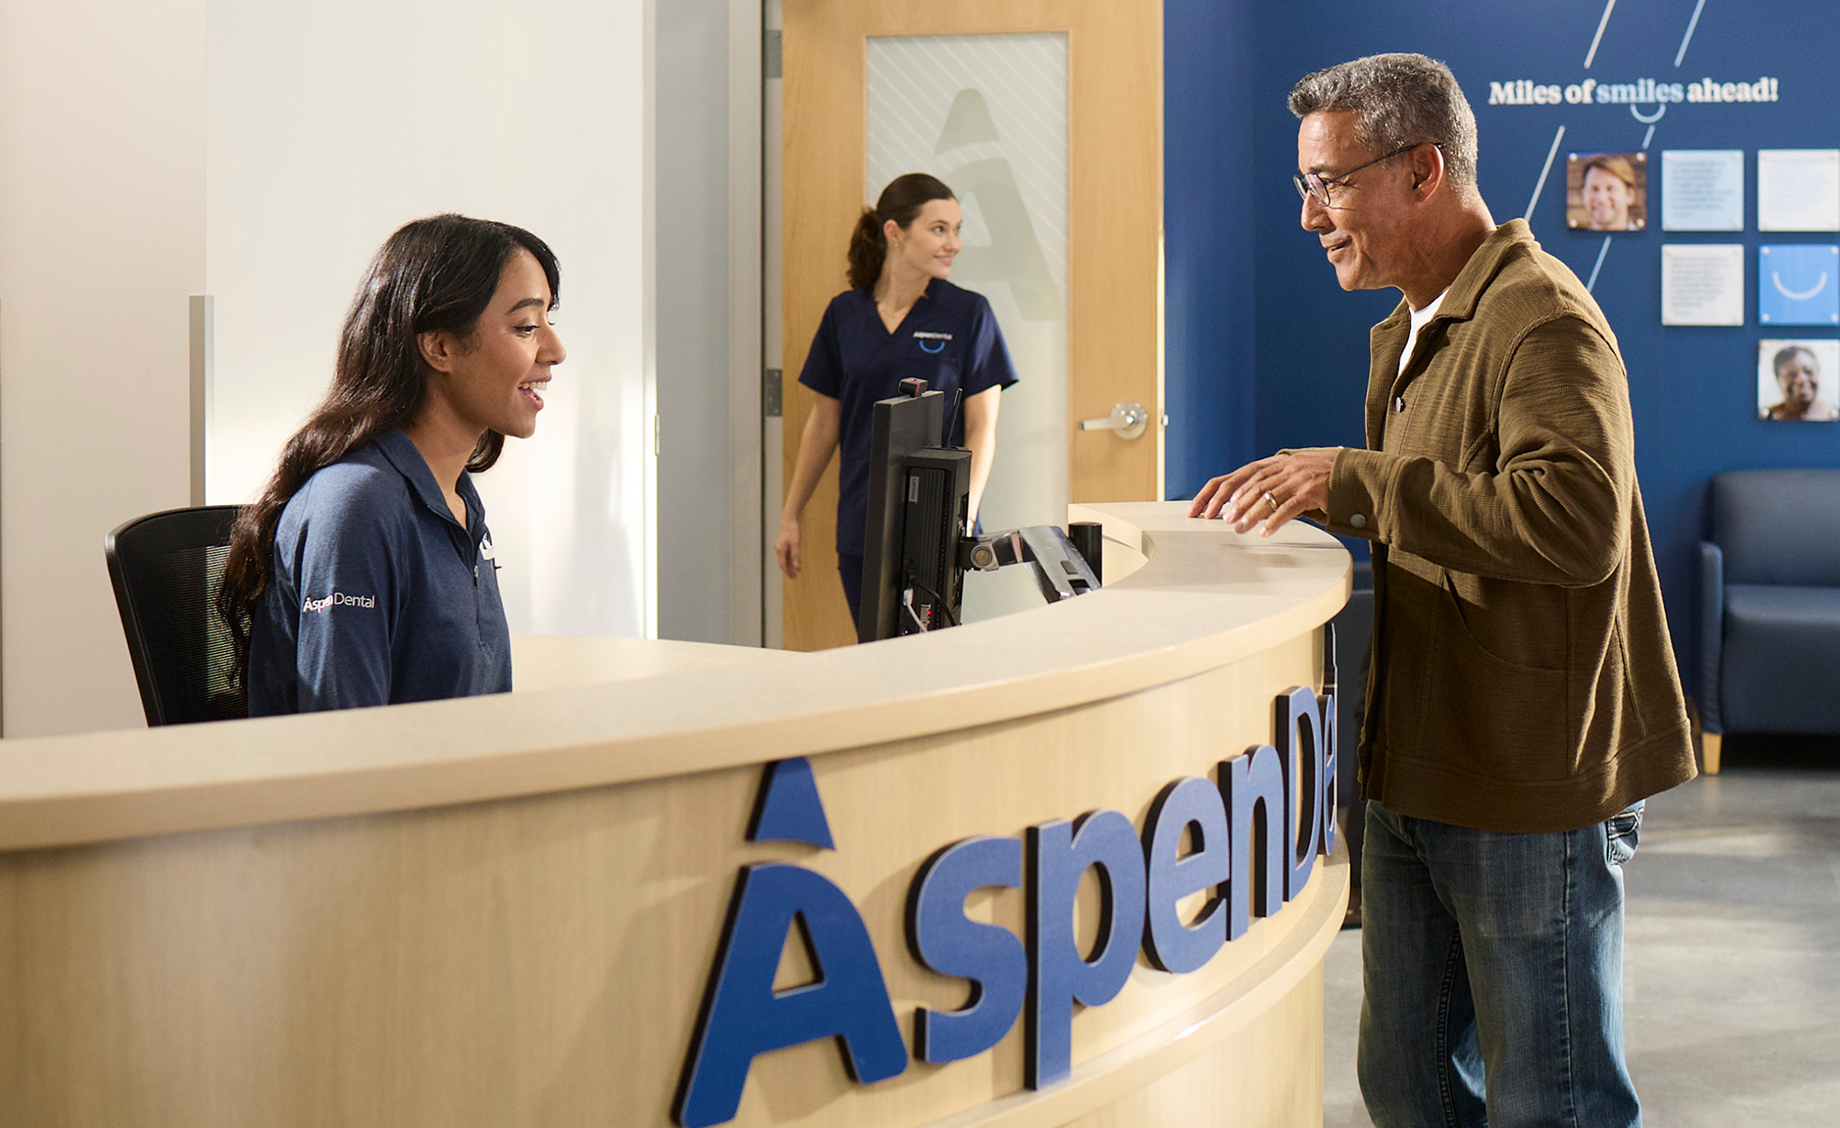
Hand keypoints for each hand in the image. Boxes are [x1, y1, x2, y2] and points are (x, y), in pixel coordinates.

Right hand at [774, 518, 801, 578]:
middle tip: (795, 577)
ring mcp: (779, 547)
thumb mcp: (796, 544)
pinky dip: (790, 559)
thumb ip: (796, 556)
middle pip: (783, 563)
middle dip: (789, 571)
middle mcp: (778, 549)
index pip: (783, 565)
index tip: (793, 578)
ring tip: (797, 572)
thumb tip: (796, 567)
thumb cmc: (793, 531)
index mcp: (780, 550)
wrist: (789, 520)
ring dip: (790, 565)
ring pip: (784, 559)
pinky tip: (796, 562)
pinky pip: (786, 554)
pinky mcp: (782, 544)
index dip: (788, 572)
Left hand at [1187, 447, 1339, 536]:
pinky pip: (1289, 507)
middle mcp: (1285, 466)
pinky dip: (1275, 520)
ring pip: (1266, 495)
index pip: (1238, 475)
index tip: (1199, 509)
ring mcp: (1299, 476)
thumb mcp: (1294, 477)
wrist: (1357, 473)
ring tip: (1238, 528)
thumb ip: (1271, 486)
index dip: (1216, 492)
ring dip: (1249, 513)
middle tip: (1217, 520)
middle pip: (1249, 484)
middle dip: (1230, 503)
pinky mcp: (1313, 490)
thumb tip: (1242, 507)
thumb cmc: (1324, 479)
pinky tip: (1265, 532)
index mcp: (1276, 463)